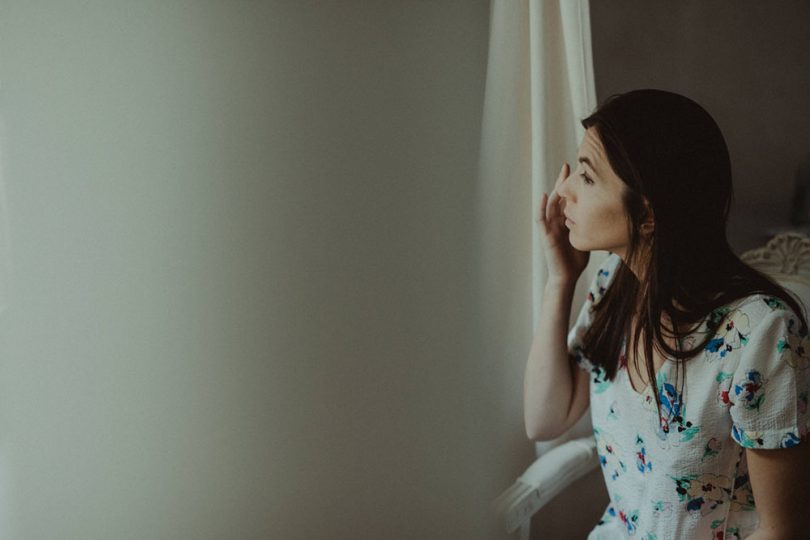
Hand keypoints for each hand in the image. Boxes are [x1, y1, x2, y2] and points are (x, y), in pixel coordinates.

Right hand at [536, 163, 589, 282]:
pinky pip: (541, 218)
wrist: (566, 277)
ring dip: (555, 188)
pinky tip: (545, 195)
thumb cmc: (576, 260)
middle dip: (563, 181)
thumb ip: (591, 226)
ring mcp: (550, 227)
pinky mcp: (545, 235)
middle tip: (568, 165)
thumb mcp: (587, 237)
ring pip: (551, 203)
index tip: (580, 172)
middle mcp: (556, 221)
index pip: (569, 199)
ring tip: (560, 175)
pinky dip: (541, 206)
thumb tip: (609, 214)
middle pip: (559, 197)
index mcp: (566, 221)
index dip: (572, 186)